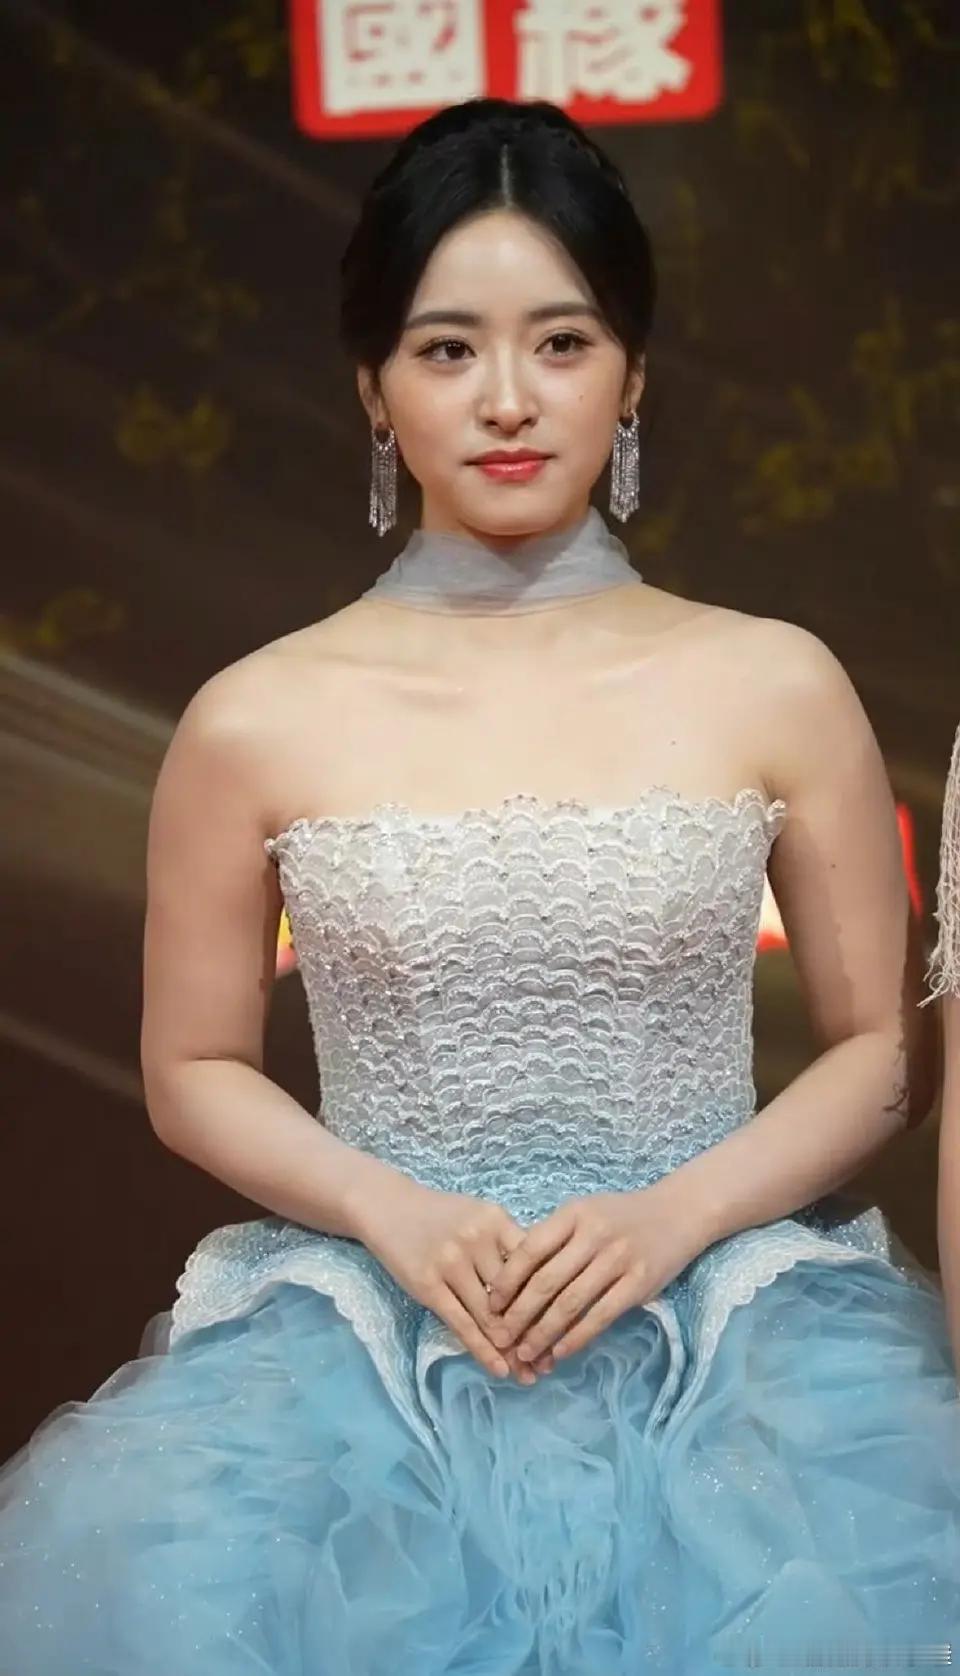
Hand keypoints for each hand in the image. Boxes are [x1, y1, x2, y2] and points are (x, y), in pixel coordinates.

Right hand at [356, 1179, 555, 1383]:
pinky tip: (500, 1370)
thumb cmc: (441, 1215)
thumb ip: (508, 1245)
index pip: (534, 1265)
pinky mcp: (428, 1285)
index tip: (567, 1327)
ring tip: (528, 1374)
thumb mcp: (480, 1216)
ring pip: (490, 1316)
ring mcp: (451, 1263)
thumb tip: (545, 1288)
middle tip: (550, 1361)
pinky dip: (483, 1351)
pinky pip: (462, 1325)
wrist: (388, 1207)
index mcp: (496, 1220)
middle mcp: (477, 1240)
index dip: (551, 1299)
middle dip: (536, 1330)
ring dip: (511, 1349)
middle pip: (515, 1294)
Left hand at [487, 1185, 698, 1364]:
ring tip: (525, 1352)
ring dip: (543, 1333)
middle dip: (518, 1314)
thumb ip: (555, 1240)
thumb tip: (513, 1283)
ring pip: (570, 1303)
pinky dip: (576, 1338)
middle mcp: (593, 1234)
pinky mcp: (638, 1283)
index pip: (530, 1249)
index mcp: (573, 1214)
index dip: (507, 1281)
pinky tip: (560, 1352)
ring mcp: (617, 1259)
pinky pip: (600, 1316)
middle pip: (546, 1281)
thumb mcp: (584, 1214)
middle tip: (500, 1338)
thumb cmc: (621, 1217)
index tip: (490, 1306)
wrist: (677, 1214)